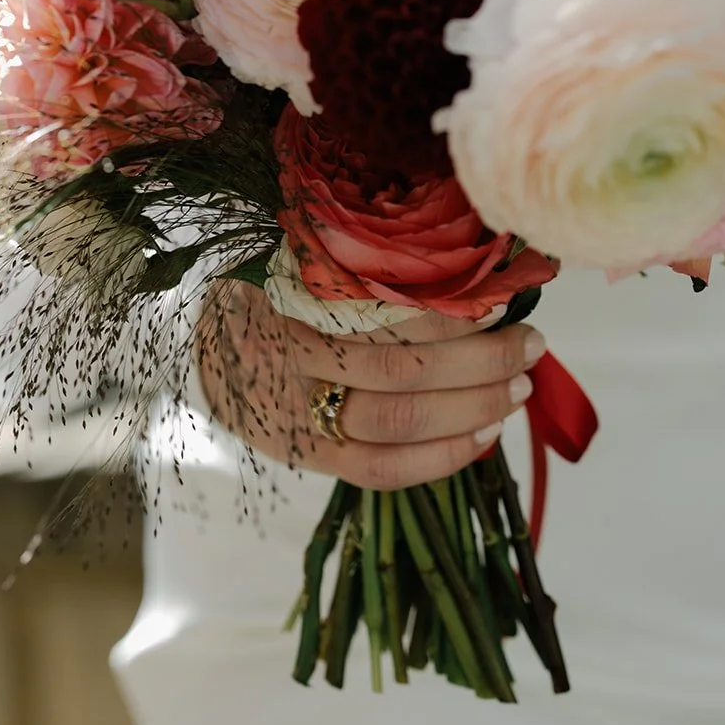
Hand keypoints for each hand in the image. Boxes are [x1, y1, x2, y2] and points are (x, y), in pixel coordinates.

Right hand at [197, 285, 544, 489]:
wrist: (192, 342)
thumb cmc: (261, 287)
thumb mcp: (297, 255)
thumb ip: (361, 262)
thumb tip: (465, 262)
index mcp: (286, 296)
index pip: (380, 314)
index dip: (450, 315)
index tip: (503, 300)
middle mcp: (288, 358)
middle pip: (399, 370)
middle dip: (479, 362)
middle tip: (532, 346)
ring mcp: (295, 414)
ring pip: (397, 421)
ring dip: (472, 406)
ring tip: (519, 387)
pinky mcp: (306, 455)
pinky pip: (380, 469)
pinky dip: (440, 457)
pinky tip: (484, 436)